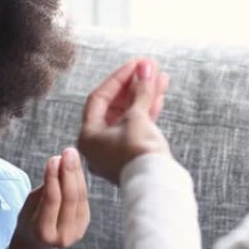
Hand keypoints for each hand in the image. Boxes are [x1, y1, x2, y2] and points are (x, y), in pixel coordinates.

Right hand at [9, 147, 89, 248]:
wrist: (37, 245)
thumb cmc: (28, 221)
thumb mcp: (29, 206)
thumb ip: (45, 189)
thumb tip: (59, 162)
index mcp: (43, 232)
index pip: (52, 200)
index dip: (54, 178)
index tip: (54, 158)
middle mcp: (63, 236)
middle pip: (70, 198)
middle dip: (69, 172)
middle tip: (68, 152)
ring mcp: (77, 231)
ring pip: (80, 197)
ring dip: (76, 173)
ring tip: (71, 155)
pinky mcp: (84, 224)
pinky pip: (83, 199)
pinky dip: (79, 181)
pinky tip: (74, 167)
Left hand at [78, 58, 170, 184]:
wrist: (157, 184)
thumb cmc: (138, 153)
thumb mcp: (137, 117)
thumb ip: (141, 91)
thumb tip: (146, 68)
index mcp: (88, 136)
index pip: (100, 98)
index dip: (118, 78)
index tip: (136, 64)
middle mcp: (98, 144)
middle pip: (115, 106)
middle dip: (133, 85)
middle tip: (149, 67)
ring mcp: (116, 150)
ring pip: (129, 116)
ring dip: (143, 95)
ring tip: (160, 77)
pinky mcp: (132, 155)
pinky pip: (137, 127)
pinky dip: (147, 111)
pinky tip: (160, 94)